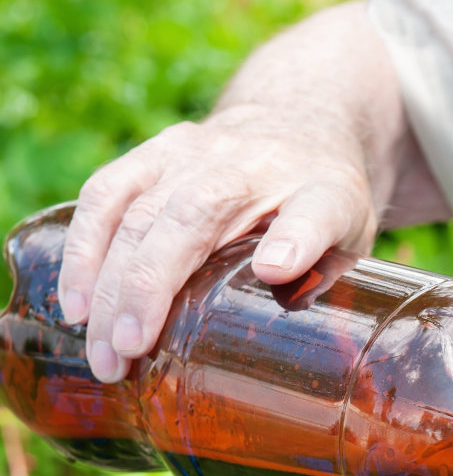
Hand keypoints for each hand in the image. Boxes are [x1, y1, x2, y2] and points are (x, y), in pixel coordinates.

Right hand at [56, 2, 448, 381]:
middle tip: (128, 353)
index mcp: (320, 190)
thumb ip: (328, 268)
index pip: (314, 213)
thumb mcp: (351, 237)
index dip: (296, 241)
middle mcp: (252, 164)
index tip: (275, 268)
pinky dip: (84, 249)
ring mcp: (195, 153)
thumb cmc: (325, 202)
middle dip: (151, 287)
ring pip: (138, 210)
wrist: (301, 122)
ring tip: (101, 348)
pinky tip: (78, 303)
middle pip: (193, 217)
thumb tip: (278, 280)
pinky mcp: (156, 153)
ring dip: (109, 282)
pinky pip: (106, 194)